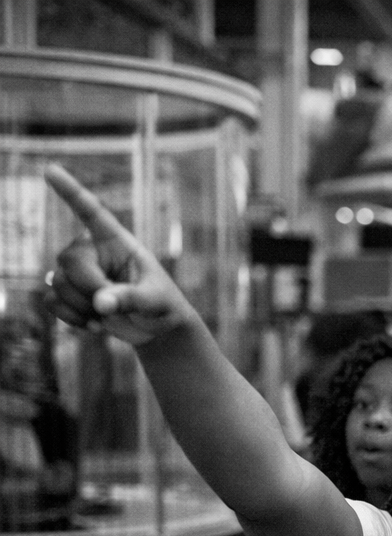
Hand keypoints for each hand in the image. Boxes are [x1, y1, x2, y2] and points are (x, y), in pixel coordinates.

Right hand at [42, 164, 197, 345]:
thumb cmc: (162, 306)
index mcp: (117, 242)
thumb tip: (101, 303)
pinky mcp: (68, 294)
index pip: (92, 212)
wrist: (155, 329)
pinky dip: (69, 317)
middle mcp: (93, 252)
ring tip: (108, 317)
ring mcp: (78, 273)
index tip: (50, 169)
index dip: (71, 192)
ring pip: (58, 282)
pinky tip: (93, 327)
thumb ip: (132, 299)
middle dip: (89, 286)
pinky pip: (51, 301)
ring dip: (81, 306)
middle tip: (112, 305)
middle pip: (69, 259)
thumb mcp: (156, 301)